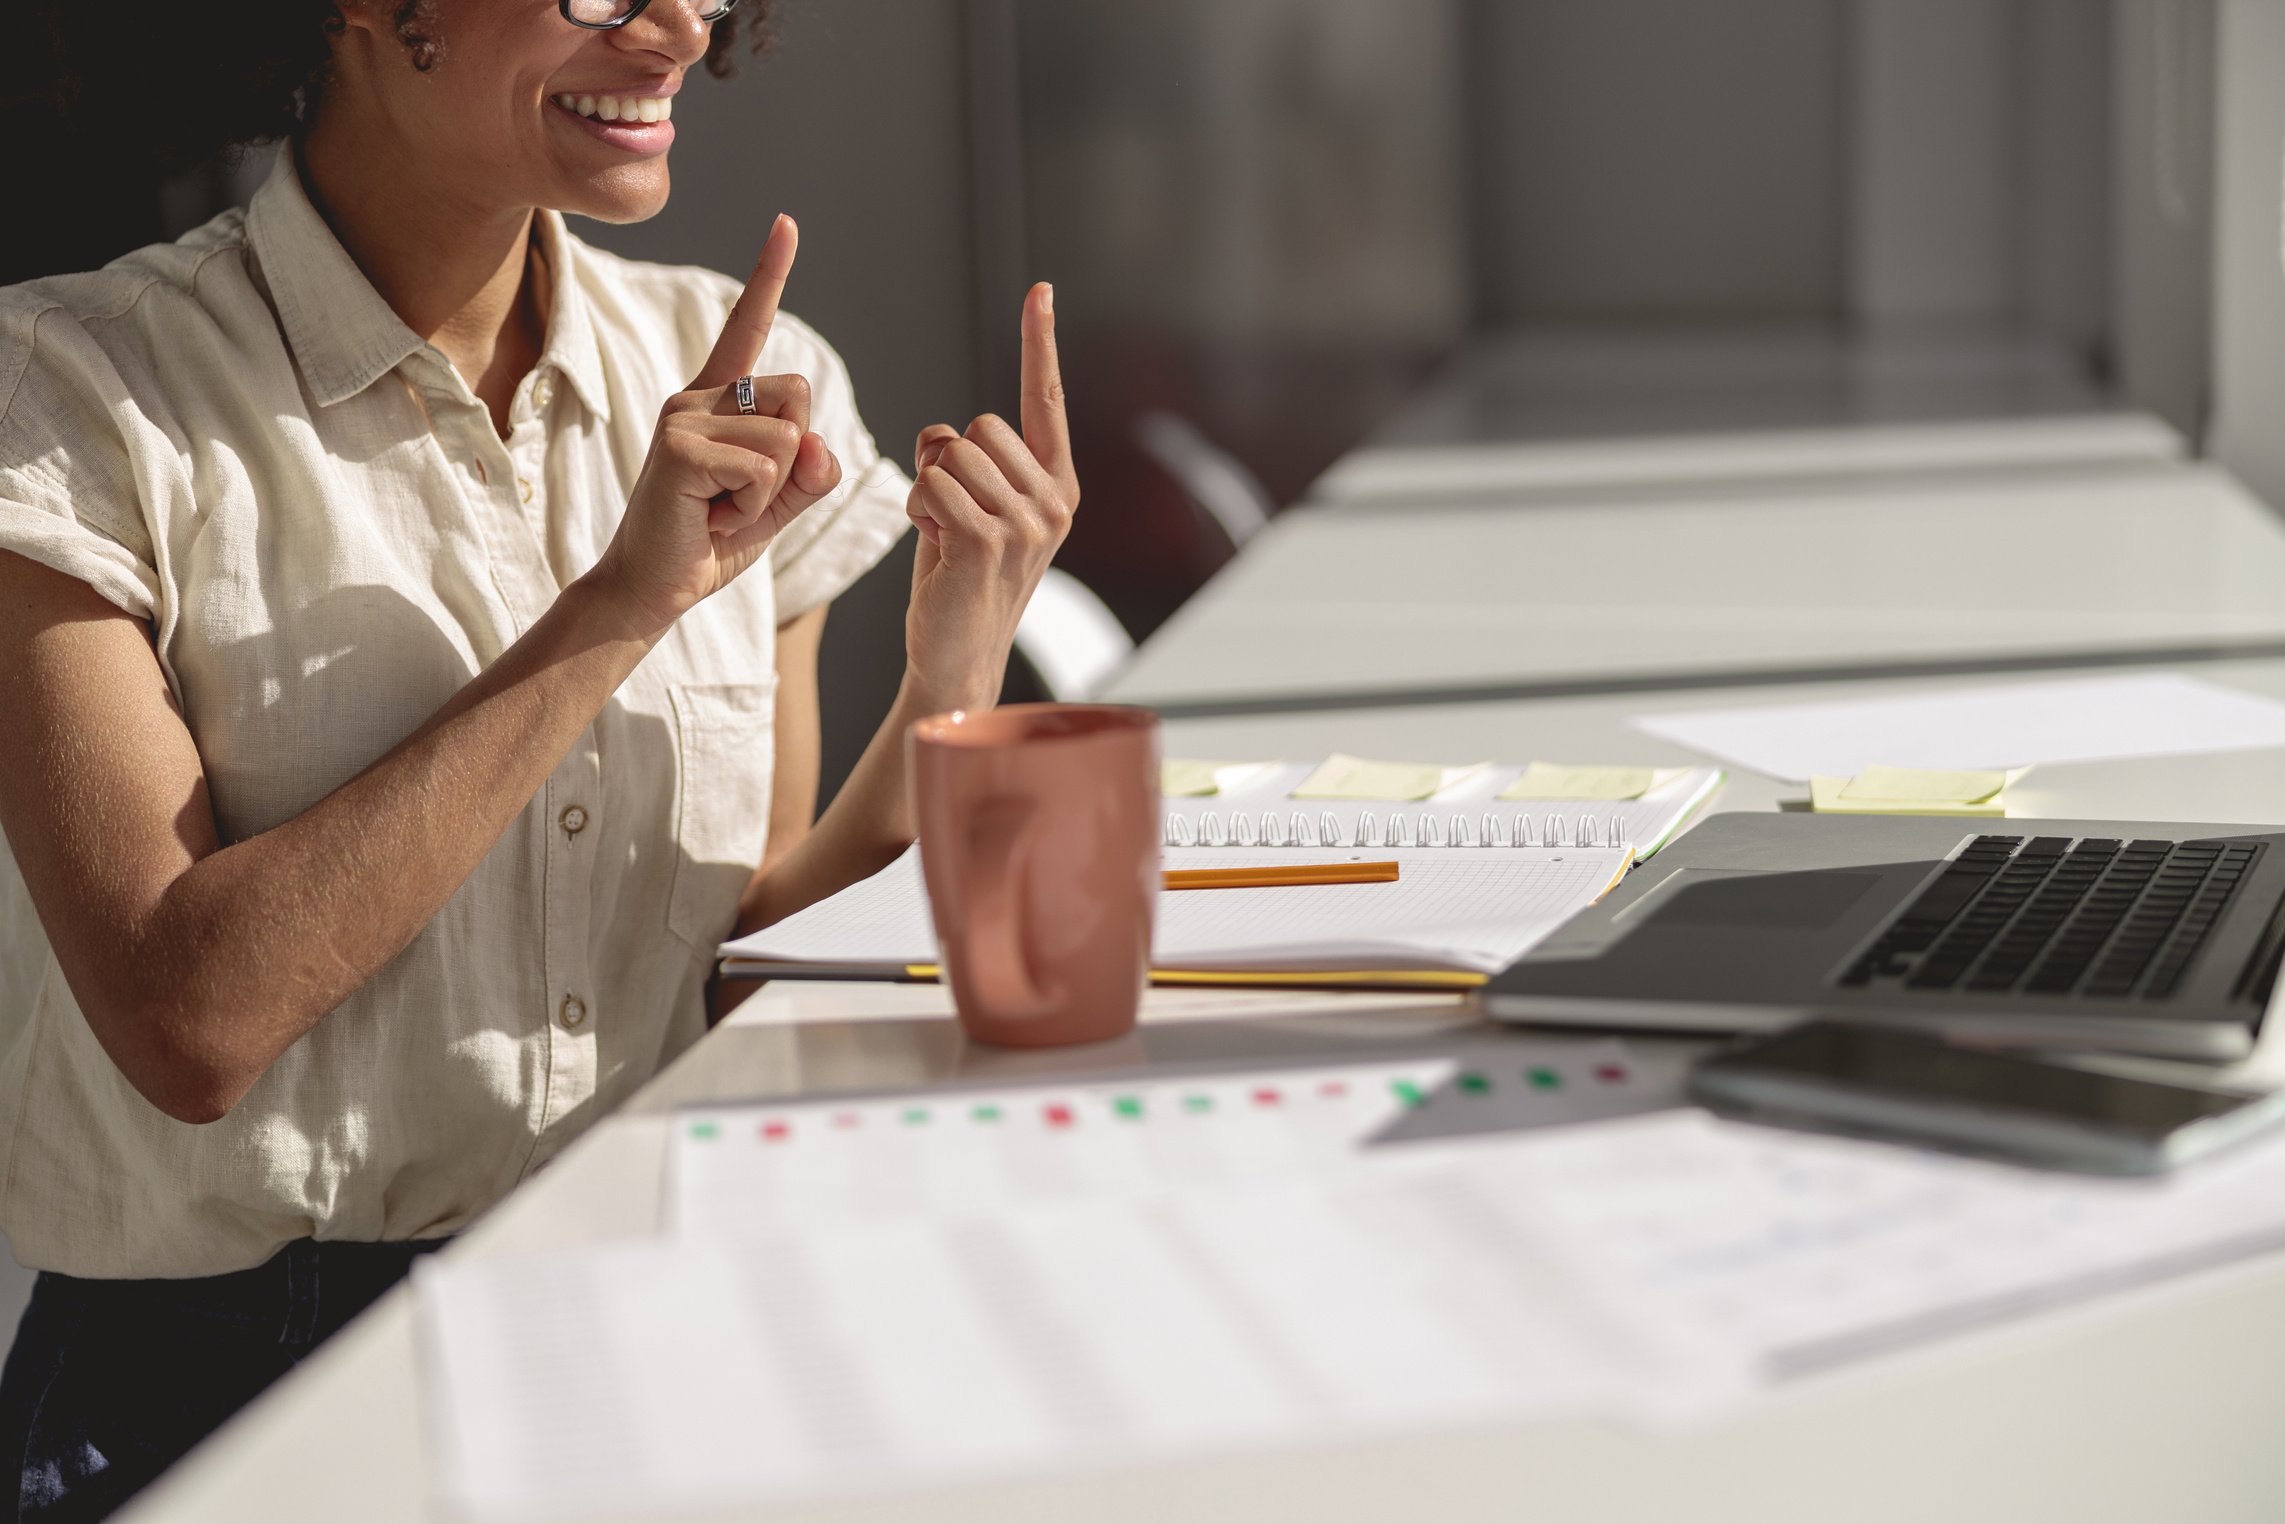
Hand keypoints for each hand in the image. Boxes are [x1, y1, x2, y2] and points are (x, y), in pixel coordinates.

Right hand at [586, 214, 844, 638]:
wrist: (653, 588)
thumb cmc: (708, 540)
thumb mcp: (776, 504)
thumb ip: (808, 472)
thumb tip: (818, 445)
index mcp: (718, 399)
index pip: (748, 325)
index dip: (769, 275)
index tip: (786, 224)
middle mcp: (696, 395)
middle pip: (799, 396)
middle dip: (792, 458)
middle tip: (739, 495)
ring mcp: (683, 415)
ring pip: (786, 440)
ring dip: (768, 492)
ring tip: (720, 508)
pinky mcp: (677, 446)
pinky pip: (763, 468)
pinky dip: (751, 507)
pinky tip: (709, 517)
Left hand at [902, 282, 1079, 710]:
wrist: (956, 657)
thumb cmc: (959, 581)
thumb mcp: (974, 511)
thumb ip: (971, 463)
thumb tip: (941, 436)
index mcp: (1058, 487)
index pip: (1046, 401)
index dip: (1039, 344)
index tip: (1039, 291)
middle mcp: (1054, 502)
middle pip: (977, 426)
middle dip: (948, 462)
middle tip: (952, 518)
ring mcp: (1027, 524)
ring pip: (950, 454)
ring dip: (929, 490)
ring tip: (943, 537)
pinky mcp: (987, 542)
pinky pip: (932, 484)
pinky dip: (919, 510)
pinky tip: (935, 547)